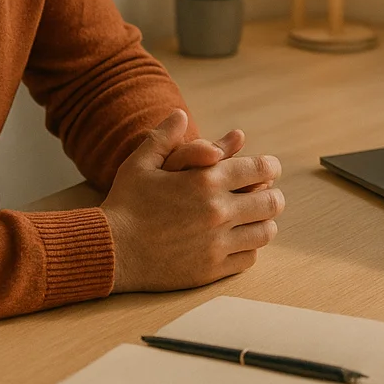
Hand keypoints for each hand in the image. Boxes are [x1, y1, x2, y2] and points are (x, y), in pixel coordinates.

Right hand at [102, 110, 284, 292]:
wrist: (111, 250)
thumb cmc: (125, 203)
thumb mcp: (141, 163)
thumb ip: (164, 137)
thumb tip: (179, 114)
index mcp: (206, 180)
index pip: (260, 169)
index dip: (270, 167)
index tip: (270, 168)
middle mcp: (218, 211)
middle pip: (271, 203)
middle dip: (272, 196)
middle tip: (267, 195)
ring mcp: (217, 243)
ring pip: (265, 232)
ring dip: (263, 223)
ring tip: (255, 219)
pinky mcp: (212, 269)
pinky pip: (248, 258)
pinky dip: (249, 249)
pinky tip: (238, 242)